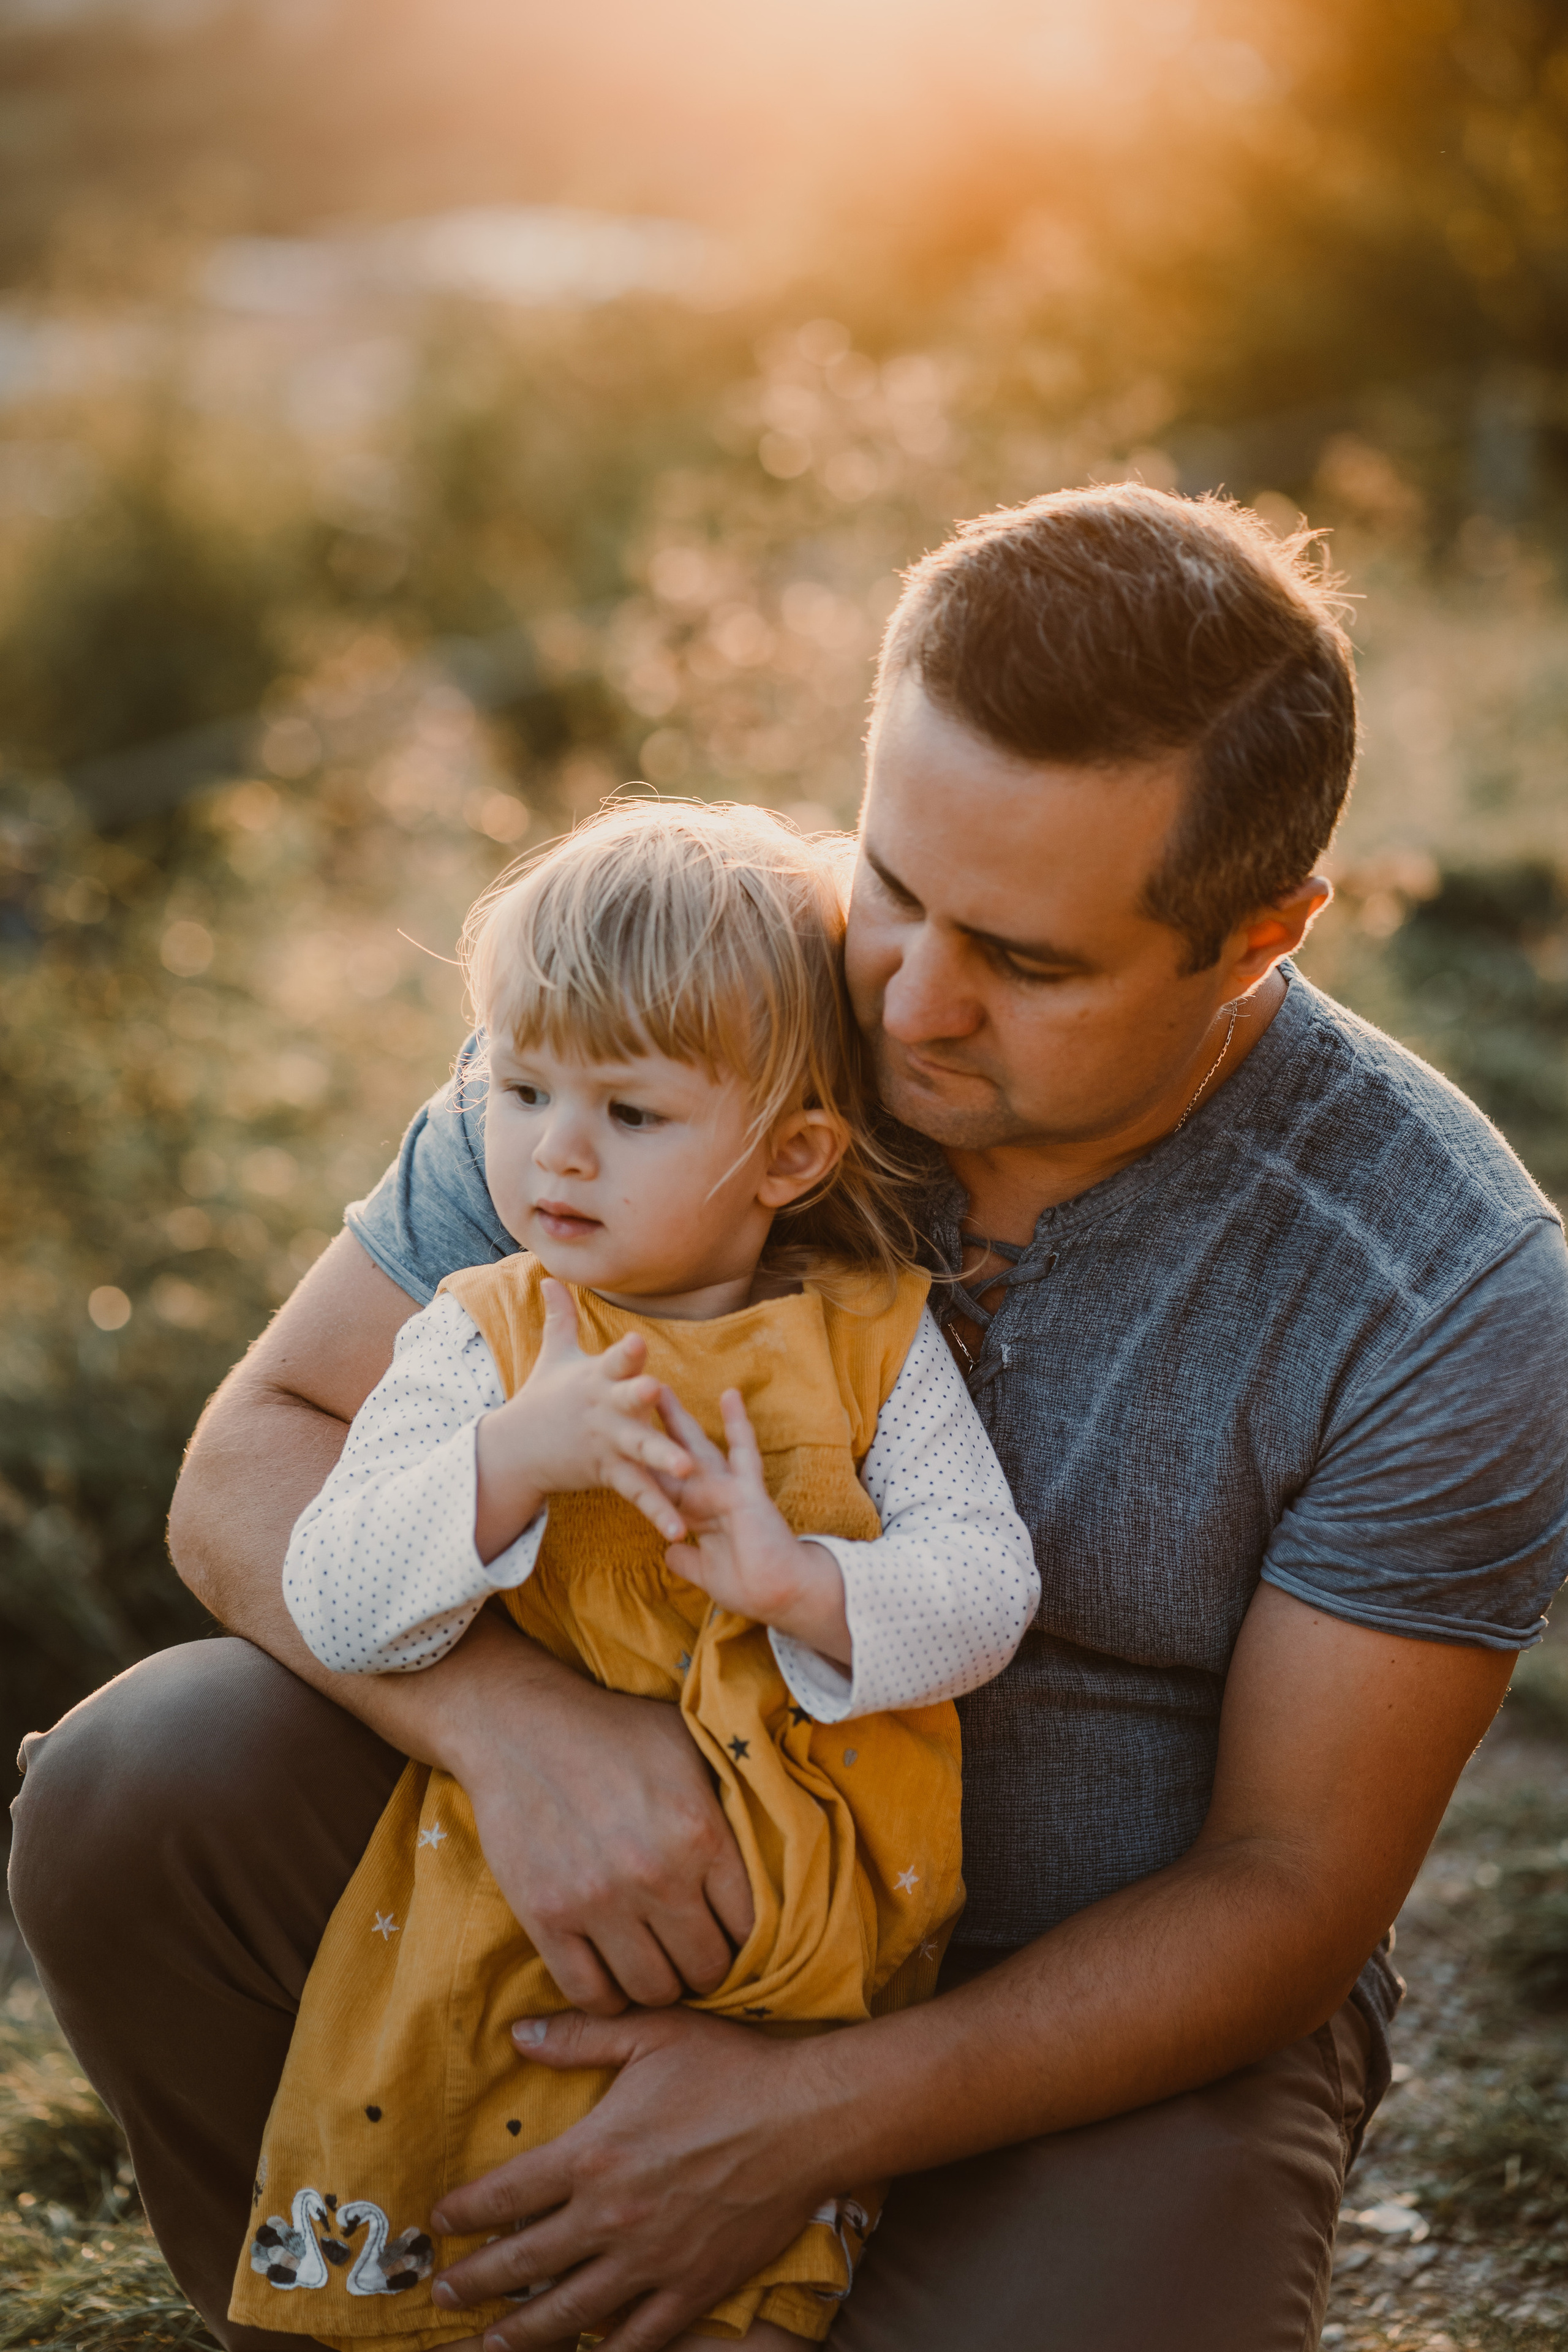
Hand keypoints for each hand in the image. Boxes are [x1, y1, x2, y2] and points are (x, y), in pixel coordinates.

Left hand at [428, 2007, 836, 2351]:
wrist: (808, 2118)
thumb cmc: (731, 2068)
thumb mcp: (652, 2033)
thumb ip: (581, 2036)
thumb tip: (520, 2034)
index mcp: (593, 2154)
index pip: (506, 2194)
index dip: (464, 2212)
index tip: (439, 2221)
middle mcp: (611, 2216)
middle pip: (523, 2263)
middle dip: (475, 2282)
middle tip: (442, 2294)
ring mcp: (651, 2261)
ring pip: (568, 2312)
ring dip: (521, 2333)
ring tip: (489, 2344)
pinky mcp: (693, 2287)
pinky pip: (639, 2337)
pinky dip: (607, 2351)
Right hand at [452, 1627, 755, 2012]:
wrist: (519, 1726)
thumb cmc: (615, 1731)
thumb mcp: (691, 1744)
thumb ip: (735, 1797)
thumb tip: (781, 1840)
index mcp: (701, 1831)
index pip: (751, 1926)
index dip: (746, 1937)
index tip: (730, 1931)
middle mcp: (656, 1874)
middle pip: (705, 1968)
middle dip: (706, 1966)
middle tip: (693, 1950)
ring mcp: (598, 1901)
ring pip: (653, 1990)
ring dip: (659, 1984)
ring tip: (655, 1960)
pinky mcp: (547, 1917)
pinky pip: (590, 1993)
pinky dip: (607, 1995)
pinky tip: (611, 1972)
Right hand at [474, 1280, 695, 1562]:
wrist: (516, 1450)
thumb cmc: (544, 1396)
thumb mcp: (553, 1355)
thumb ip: (561, 1317)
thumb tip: (549, 1275)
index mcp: (597, 1378)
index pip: (616, 1360)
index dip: (627, 1352)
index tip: (640, 1343)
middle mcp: (604, 1409)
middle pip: (626, 1403)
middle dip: (641, 1398)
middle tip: (657, 1392)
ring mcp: (606, 1443)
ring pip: (639, 1450)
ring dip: (662, 1459)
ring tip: (688, 1469)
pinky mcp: (608, 1473)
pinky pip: (638, 1493)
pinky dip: (658, 1511)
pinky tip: (680, 1529)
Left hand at [654, 1388, 850, 1664]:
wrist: (781, 1595)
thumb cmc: (749, 1586)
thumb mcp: (706, 1573)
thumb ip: (687, 1559)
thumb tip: (670, 1551)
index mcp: (697, 1514)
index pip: (663, 1485)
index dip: (644, 1465)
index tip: (622, 1442)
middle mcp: (709, 1495)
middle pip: (672, 1456)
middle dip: (651, 1432)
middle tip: (629, 1400)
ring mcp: (728, 1489)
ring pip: (698, 1446)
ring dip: (680, 1419)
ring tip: (661, 1387)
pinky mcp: (748, 1490)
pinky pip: (742, 1451)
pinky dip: (737, 1424)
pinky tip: (730, 1395)